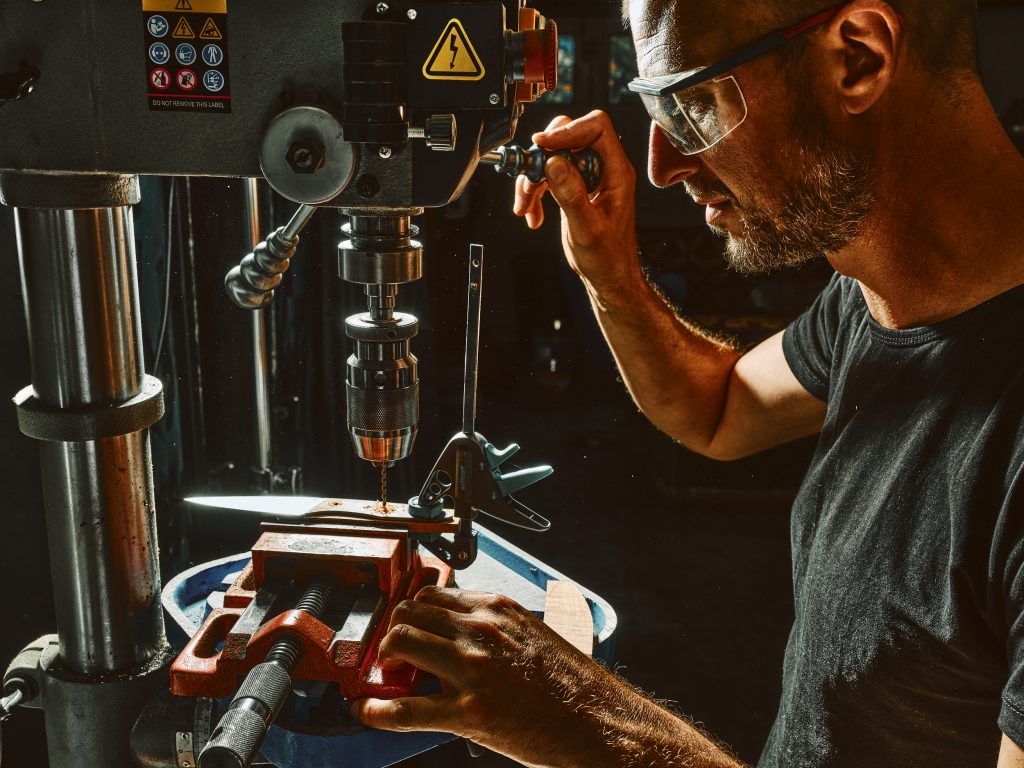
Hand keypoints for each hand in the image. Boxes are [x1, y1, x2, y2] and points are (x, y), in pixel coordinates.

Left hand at [351, 587, 617, 767]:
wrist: (597, 721)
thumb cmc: (569, 682)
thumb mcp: (531, 633)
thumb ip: (494, 625)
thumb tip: (458, 627)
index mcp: (497, 609)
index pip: (433, 595)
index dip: (412, 612)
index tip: (405, 625)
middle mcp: (481, 630)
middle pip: (408, 613)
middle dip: (393, 631)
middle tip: (392, 653)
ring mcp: (473, 670)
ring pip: (399, 643)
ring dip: (384, 659)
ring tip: (387, 676)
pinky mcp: (470, 712)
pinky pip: (407, 708)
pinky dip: (378, 711)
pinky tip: (367, 712)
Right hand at [513, 110, 642, 301]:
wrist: (608, 277)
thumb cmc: (609, 258)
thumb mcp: (588, 229)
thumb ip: (572, 195)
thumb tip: (555, 163)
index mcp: (616, 172)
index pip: (596, 129)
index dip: (569, 131)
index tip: (543, 144)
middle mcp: (603, 169)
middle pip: (570, 137)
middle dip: (544, 156)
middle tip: (530, 177)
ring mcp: (587, 178)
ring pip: (553, 158)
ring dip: (533, 179)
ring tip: (525, 205)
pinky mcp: (573, 188)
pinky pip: (548, 176)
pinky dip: (534, 193)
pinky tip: (531, 214)